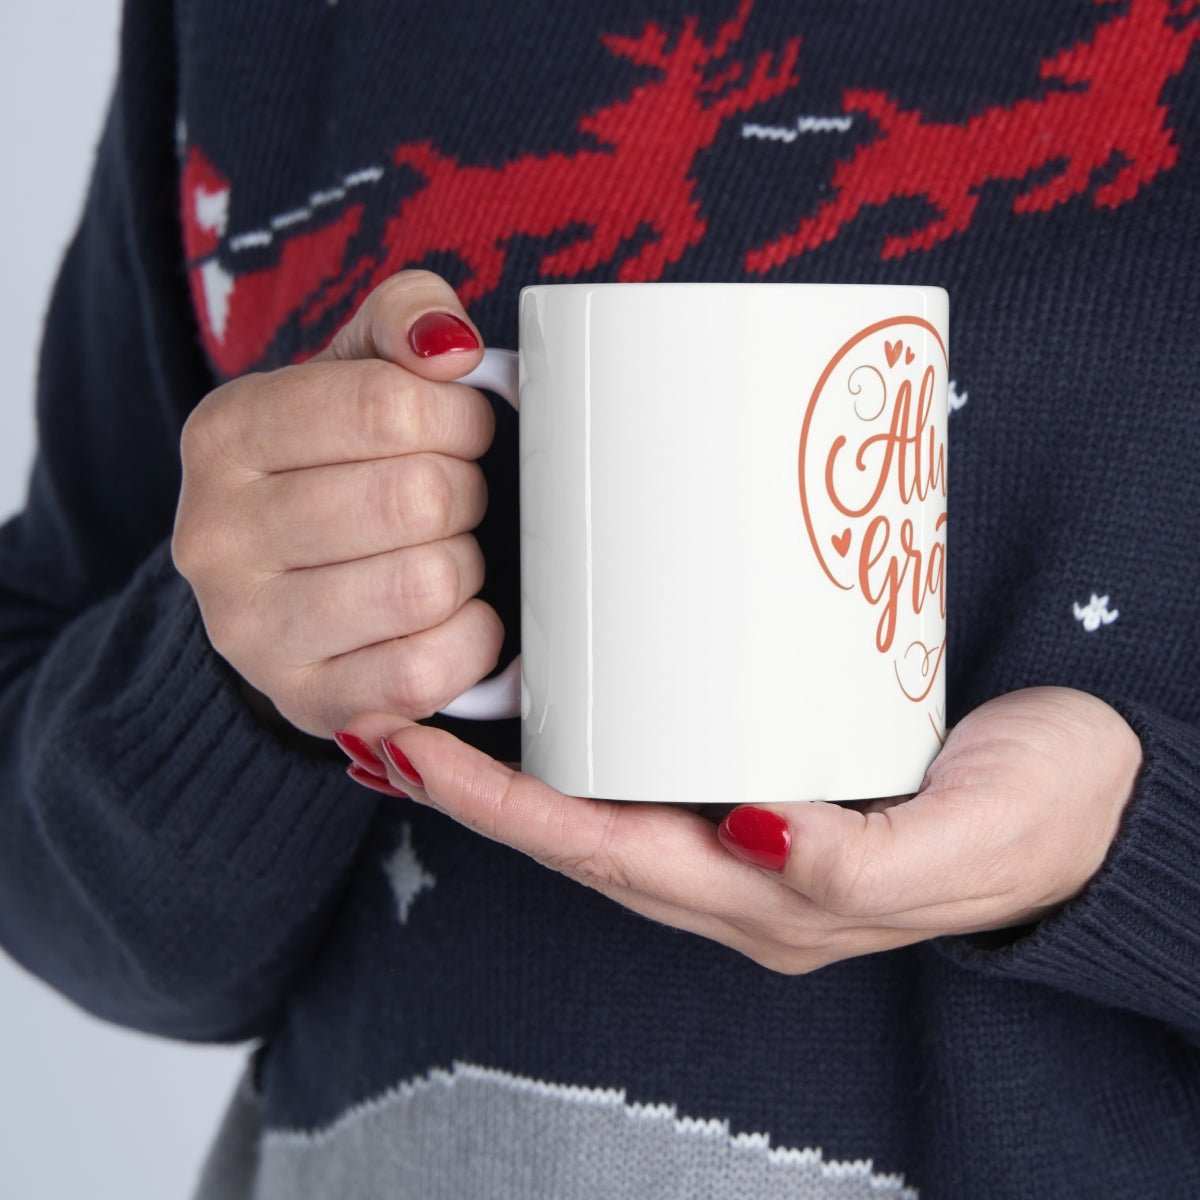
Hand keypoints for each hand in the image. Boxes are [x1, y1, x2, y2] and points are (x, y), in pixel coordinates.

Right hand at [172, 270, 502, 742]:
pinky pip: (425, 672)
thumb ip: (404, 319)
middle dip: (466, 493)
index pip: (388, 406)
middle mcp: (216, 535)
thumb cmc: (337, 467)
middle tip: (457, 498)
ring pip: (425, 585)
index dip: (460, 418)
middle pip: (416, 499)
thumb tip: (450, 346)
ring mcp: (251, 631)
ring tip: (447, 553)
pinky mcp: (306, 702)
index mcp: (226, 434)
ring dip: (466, 566)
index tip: (466, 430)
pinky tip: (456, 617)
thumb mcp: (356, 370)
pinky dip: (471, 639)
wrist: (284, 588)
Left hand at [358, 687, 1141, 972]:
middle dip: (472, 790)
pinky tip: (553, 703)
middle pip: (578, 836)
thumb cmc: (1042, 818)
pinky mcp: (771, 780)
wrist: (1099, 797)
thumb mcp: (968, 840)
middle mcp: (742, 876)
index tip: (410, 748)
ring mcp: (750, 833)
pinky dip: (582, 746)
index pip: (605, 855)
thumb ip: (863, 860)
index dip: (501, 809)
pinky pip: (652, 771)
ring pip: (603, 808)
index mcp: (774, 903)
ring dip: (512, 771)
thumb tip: (754, 835)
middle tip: (381, 720)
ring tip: (429, 710)